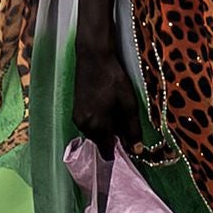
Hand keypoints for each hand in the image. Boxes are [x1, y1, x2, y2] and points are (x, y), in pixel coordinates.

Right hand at [69, 35, 138, 151]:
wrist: (93, 59)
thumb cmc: (114, 79)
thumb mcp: (129, 104)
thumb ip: (132, 128)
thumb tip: (137, 149)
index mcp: (96, 125)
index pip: (106, 151)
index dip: (119, 153)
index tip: (131, 152)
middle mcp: (83, 125)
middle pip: (101, 141)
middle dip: (115, 138)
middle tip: (130, 125)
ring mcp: (77, 118)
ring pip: (96, 132)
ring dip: (108, 129)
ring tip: (120, 111)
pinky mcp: (76, 110)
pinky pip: (90, 124)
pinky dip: (101, 121)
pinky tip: (111, 107)